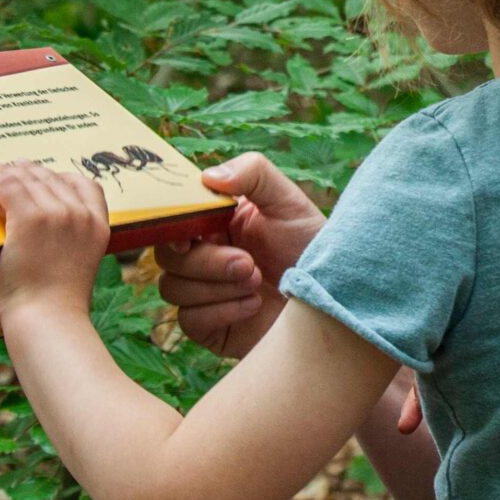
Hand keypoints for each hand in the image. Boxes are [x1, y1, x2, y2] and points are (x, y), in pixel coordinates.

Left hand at [0, 161, 110, 321]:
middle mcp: (81, 215)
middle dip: (28, 172)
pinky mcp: (30, 218)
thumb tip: (45, 233)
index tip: (42, 179)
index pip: (86, 185)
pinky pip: (9, 187)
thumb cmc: (57, 304)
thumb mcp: (78, 265)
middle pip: (52, 177)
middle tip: (8, 172)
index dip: (60, 177)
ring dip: (8, 175)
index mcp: (99, 227)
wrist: (49, 319)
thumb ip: (70, 242)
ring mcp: (57, 214)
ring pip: (29, 178)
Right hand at [153, 153, 325, 357]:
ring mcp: (203, 293)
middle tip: (250, 265)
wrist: (331, 301)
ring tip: (257, 283)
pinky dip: (221, 312)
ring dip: (217, 287)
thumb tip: (208, 176)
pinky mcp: (210, 326)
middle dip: (208, 263)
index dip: (171, 228)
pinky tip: (254, 305)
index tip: (189, 237)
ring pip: (173, 288)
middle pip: (168, 257)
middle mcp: (203, 257)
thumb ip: (253, 173)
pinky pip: (189, 320)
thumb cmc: (312, 247)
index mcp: (214, 224)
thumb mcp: (288, 201)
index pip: (172, 222)